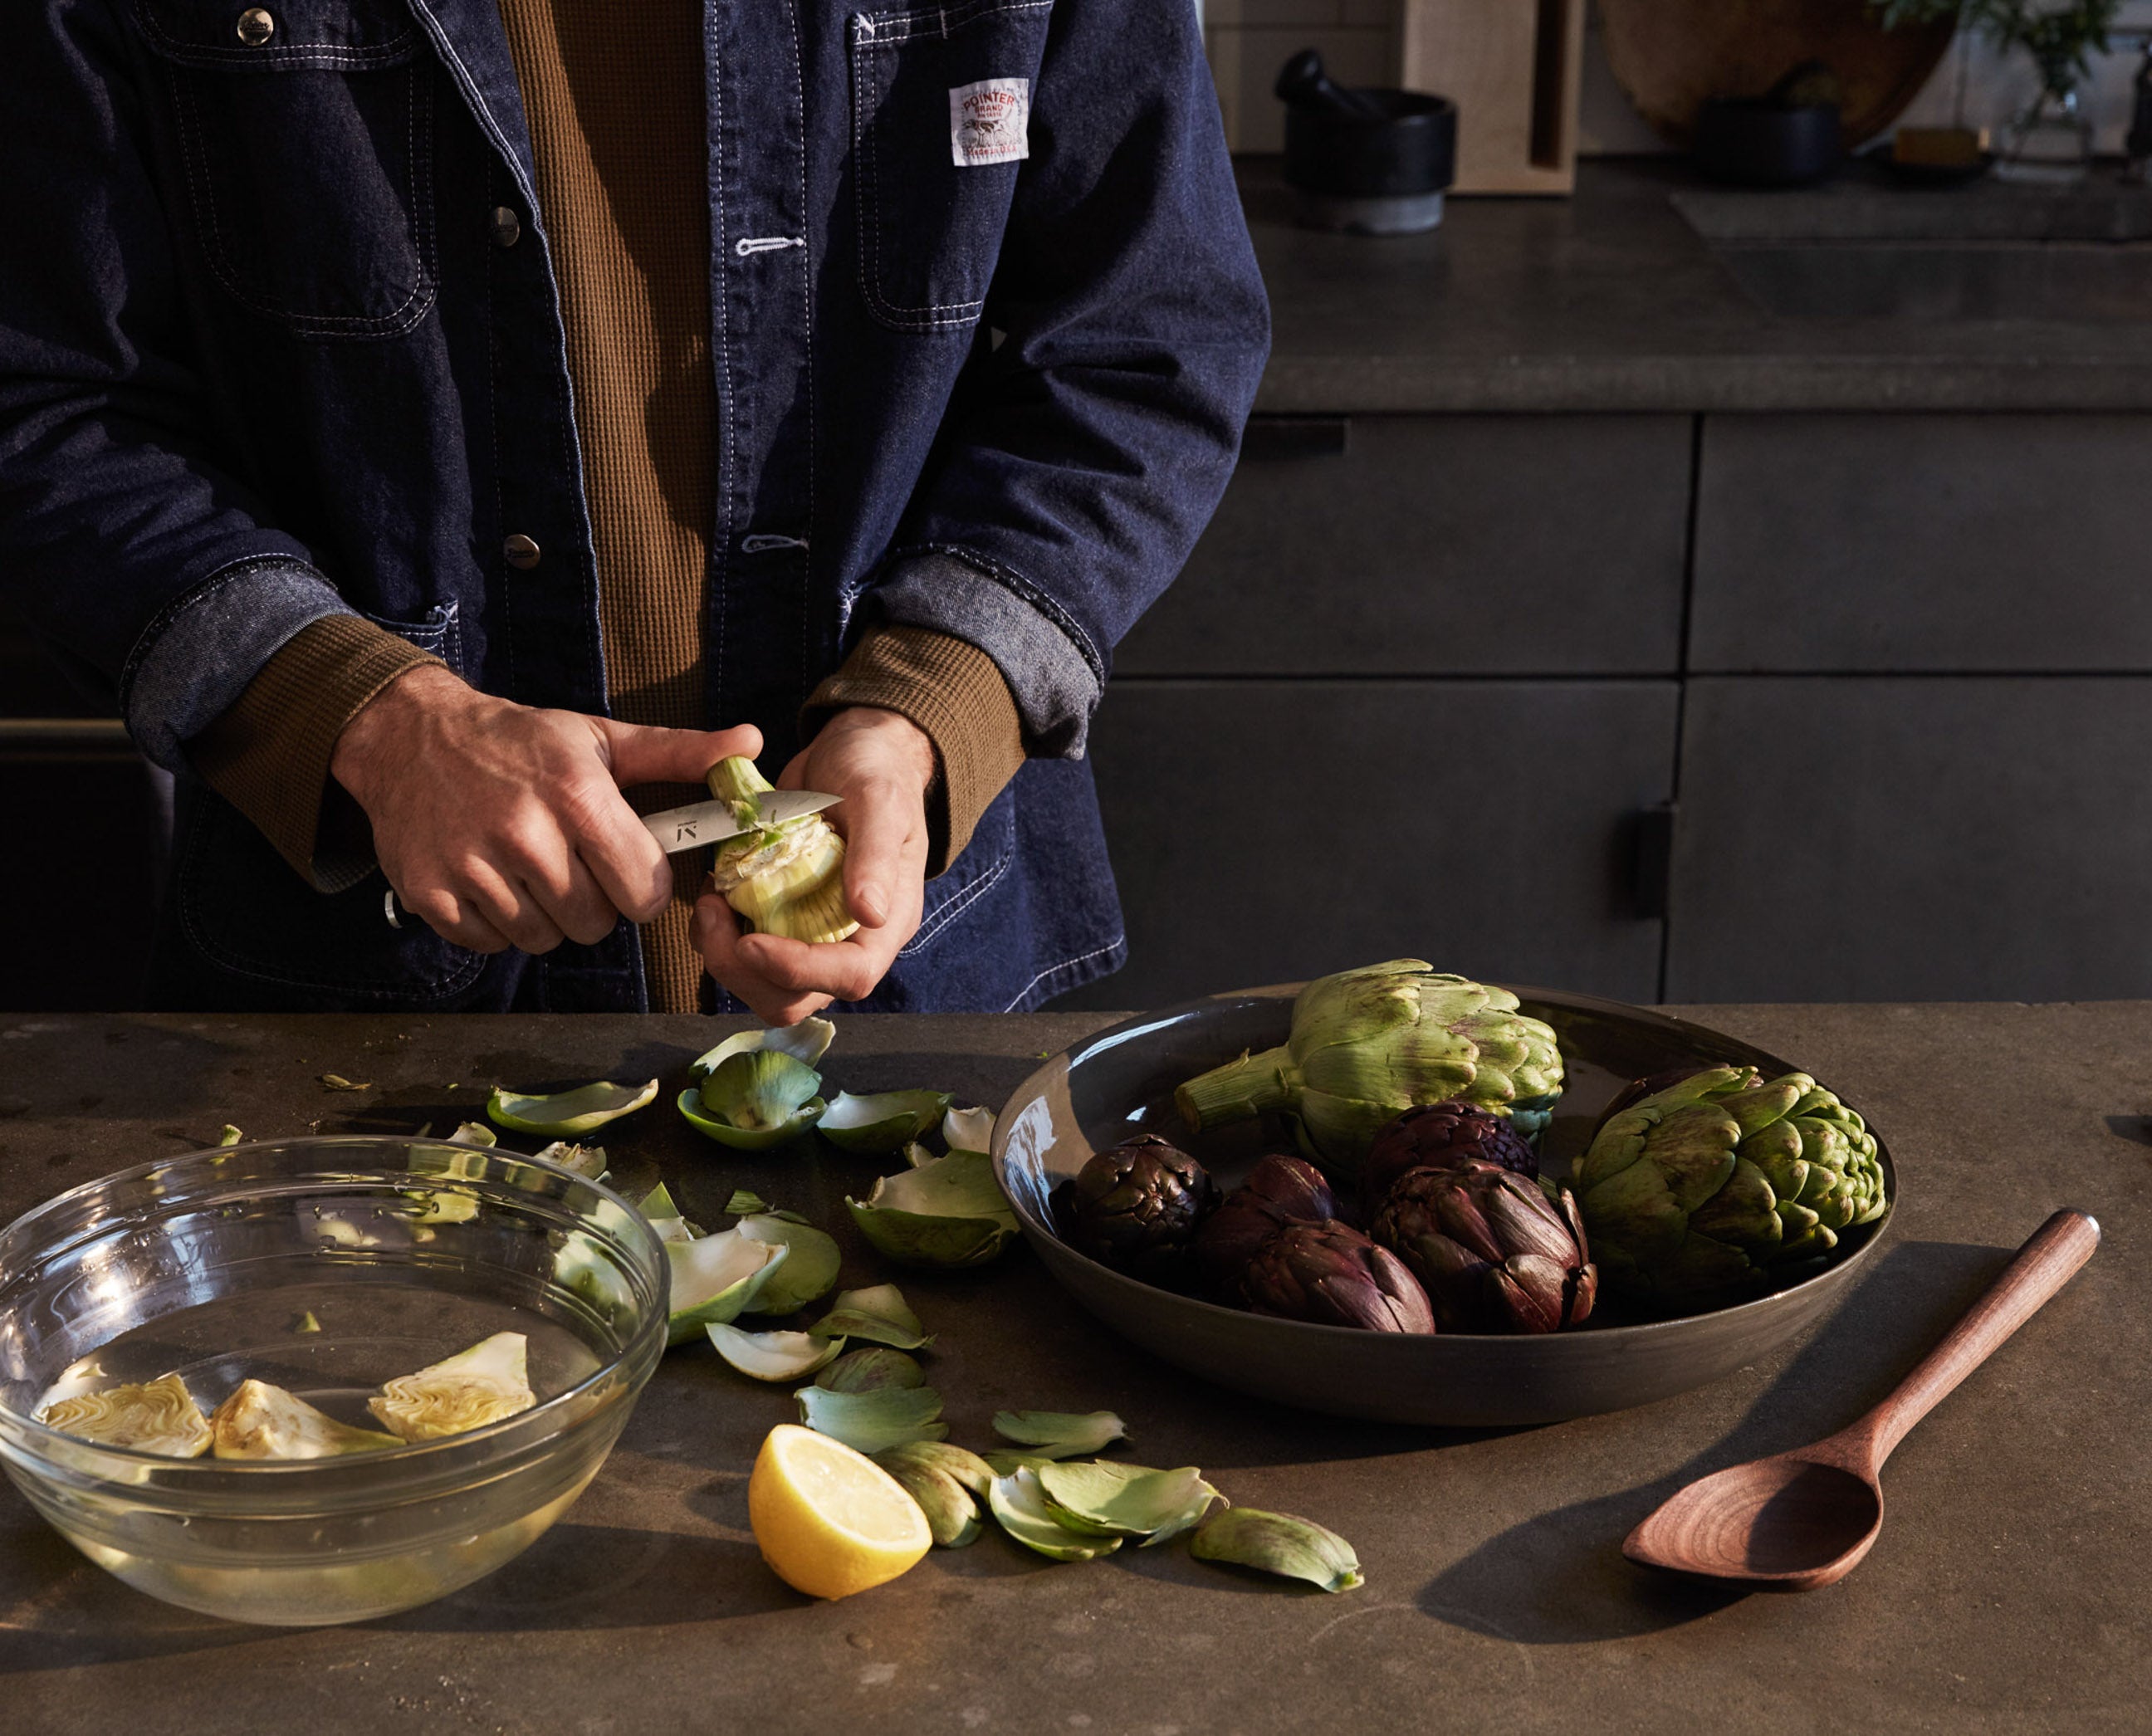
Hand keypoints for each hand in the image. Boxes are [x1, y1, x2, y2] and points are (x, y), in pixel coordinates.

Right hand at [332, 663, 761, 953]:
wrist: (409, 736)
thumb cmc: (519, 741)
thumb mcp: (601, 739)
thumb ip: (680, 753)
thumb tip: (751, 743)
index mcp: (577, 795)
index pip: (643, 890)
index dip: (642, 887)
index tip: (625, 868)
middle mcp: (525, 833)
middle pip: (595, 923)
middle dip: (594, 902)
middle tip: (571, 864)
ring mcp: (472, 866)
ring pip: (544, 939)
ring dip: (546, 916)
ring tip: (530, 869)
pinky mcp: (431, 893)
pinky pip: (492, 944)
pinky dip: (497, 924)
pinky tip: (492, 880)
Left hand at [692, 706, 933, 1023]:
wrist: (854, 752)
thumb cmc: (877, 773)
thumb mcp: (880, 801)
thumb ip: (875, 856)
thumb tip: (870, 914)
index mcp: (886, 923)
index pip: (851, 976)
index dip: (797, 971)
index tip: (750, 941)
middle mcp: (848, 941)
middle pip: (796, 997)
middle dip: (744, 970)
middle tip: (712, 914)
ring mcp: (810, 934)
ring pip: (761, 984)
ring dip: (721, 953)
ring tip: (709, 898)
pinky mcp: (777, 920)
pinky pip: (739, 953)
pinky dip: (714, 931)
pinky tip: (712, 889)